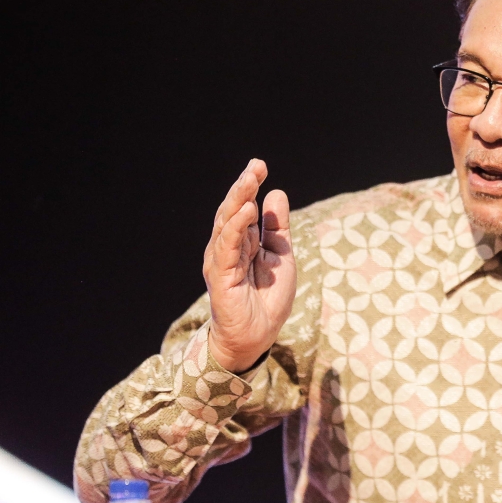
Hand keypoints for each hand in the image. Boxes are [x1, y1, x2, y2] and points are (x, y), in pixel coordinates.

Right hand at [203, 159, 295, 372]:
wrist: (258, 336)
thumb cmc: (268, 298)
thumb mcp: (281, 256)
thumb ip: (277, 227)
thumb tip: (276, 192)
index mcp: (243, 241)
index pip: (244, 207)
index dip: (250, 187)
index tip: (260, 166)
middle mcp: (229, 247)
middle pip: (233, 210)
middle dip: (243, 187)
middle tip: (256, 166)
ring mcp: (222, 260)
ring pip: (227, 224)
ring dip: (238, 200)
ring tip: (250, 180)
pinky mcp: (221, 275)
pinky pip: (228, 246)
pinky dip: (236, 227)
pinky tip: (246, 211)